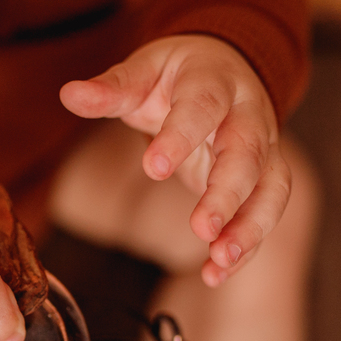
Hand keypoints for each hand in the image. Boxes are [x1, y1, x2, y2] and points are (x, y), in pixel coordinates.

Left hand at [60, 34, 290, 286]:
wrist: (222, 67)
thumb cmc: (177, 76)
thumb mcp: (142, 73)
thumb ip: (111, 89)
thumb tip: (70, 94)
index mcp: (214, 80)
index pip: (203, 105)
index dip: (181, 136)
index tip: (154, 167)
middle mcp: (247, 114)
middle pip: (247, 154)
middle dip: (228, 193)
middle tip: (202, 228)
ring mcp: (262, 147)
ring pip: (270, 187)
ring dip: (249, 227)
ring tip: (221, 259)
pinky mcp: (263, 177)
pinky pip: (264, 213)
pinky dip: (246, 245)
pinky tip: (216, 273)